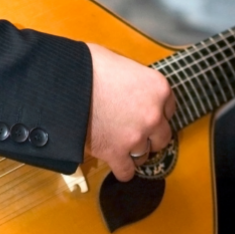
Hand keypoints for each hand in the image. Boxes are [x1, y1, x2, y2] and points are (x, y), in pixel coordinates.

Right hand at [85, 43, 175, 180]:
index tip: (144, 112)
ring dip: (135, 151)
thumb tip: (126, 84)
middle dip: (150, 134)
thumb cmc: (89, 65)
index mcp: (158, 88)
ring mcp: (136, 137)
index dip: (156, 111)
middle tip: (133, 129)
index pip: (169, 108)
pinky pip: (127, 172)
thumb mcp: (120, 61)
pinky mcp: (116, 153)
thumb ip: (133, 78)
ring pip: (145, 155)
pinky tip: (115, 162)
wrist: (65, 84)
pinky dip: (122, 170)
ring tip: (120, 145)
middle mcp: (153, 115)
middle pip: (162, 135)